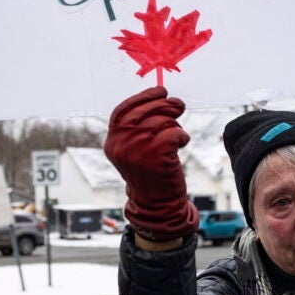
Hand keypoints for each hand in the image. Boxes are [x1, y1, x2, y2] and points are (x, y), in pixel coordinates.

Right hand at [104, 86, 198, 241]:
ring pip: (160, 122)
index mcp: (112, 142)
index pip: (122, 111)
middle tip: (179, 105)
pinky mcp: (156, 157)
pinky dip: (181, 134)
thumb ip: (137, 128)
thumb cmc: (150, 173)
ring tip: (177, 135)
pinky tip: (182, 141)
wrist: (156, 204)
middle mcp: (121, 145)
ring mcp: (137, 151)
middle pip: (144, 112)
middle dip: (165, 104)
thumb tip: (159, 98)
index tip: (160, 91)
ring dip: (174, 124)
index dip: (143, 97)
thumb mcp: (135, 150)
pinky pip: (173, 132)